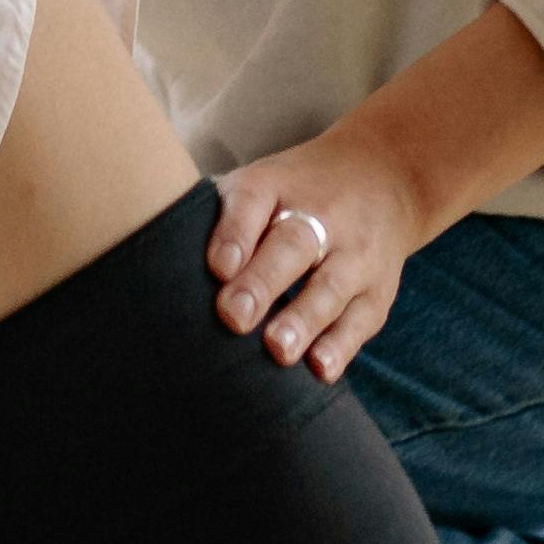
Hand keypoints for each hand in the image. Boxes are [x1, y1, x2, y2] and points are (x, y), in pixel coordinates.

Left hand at [208, 126, 424, 379]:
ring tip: (278, 349)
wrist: (381, 175)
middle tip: (234, 317)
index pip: (253, 200)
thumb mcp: (258, 185)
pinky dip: (341, 345)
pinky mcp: (377, 290)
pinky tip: (321, 368)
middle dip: (263, 283)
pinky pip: (361, 319)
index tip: (217, 269)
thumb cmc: (292, 194)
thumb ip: (219, 220)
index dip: (234, 234)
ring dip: (303, 320)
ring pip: (330, 287)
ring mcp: (355, 253)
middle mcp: (321, 215)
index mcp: (277, 185)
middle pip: (293, 246)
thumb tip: (163, 267)